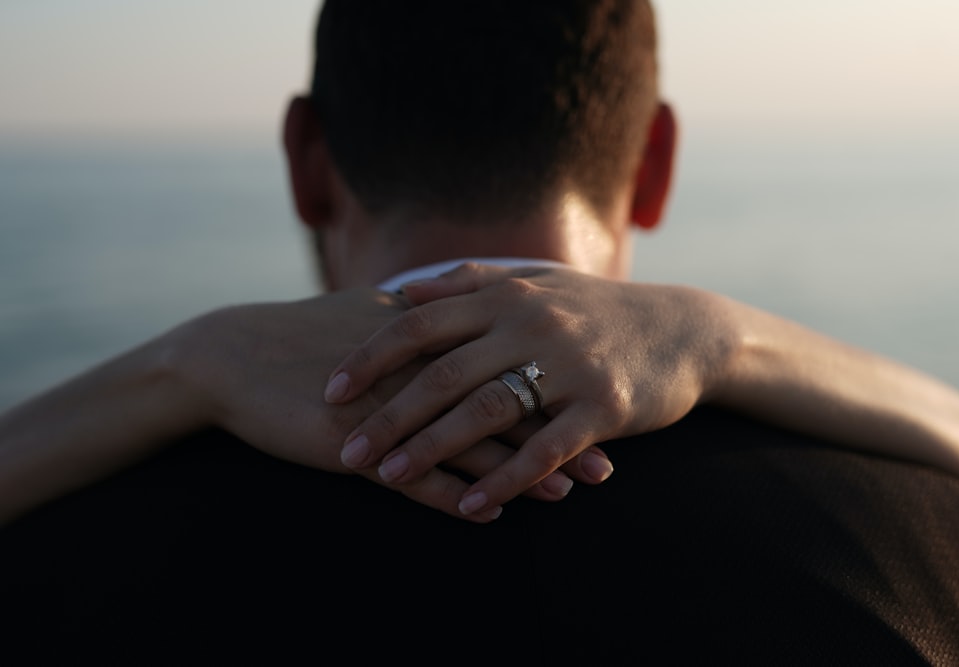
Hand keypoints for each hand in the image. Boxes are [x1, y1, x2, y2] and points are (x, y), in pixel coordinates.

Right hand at [172, 287, 578, 522]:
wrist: (232, 356)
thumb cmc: (303, 337)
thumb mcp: (367, 315)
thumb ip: (418, 314)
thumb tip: (450, 308)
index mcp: (426, 335)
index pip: (504, 363)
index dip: (552, 388)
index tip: (595, 407)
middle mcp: (417, 369)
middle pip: (501, 405)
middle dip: (555, 435)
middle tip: (606, 460)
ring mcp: (389, 407)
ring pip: (468, 444)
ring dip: (518, 473)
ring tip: (565, 493)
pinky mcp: (356, 442)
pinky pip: (413, 477)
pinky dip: (452, 495)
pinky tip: (486, 514)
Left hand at [325, 263, 736, 516]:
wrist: (684, 329)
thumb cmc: (596, 310)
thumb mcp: (536, 283)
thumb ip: (468, 284)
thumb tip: (403, 294)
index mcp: (507, 296)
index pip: (421, 324)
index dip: (370, 356)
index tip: (330, 389)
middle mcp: (531, 325)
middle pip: (444, 373)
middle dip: (389, 414)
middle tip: (346, 449)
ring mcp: (568, 365)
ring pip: (487, 411)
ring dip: (434, 448)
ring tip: (390, 478)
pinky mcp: (604, 406)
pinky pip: (545, 448)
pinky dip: (506, 478)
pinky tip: (472, 505)